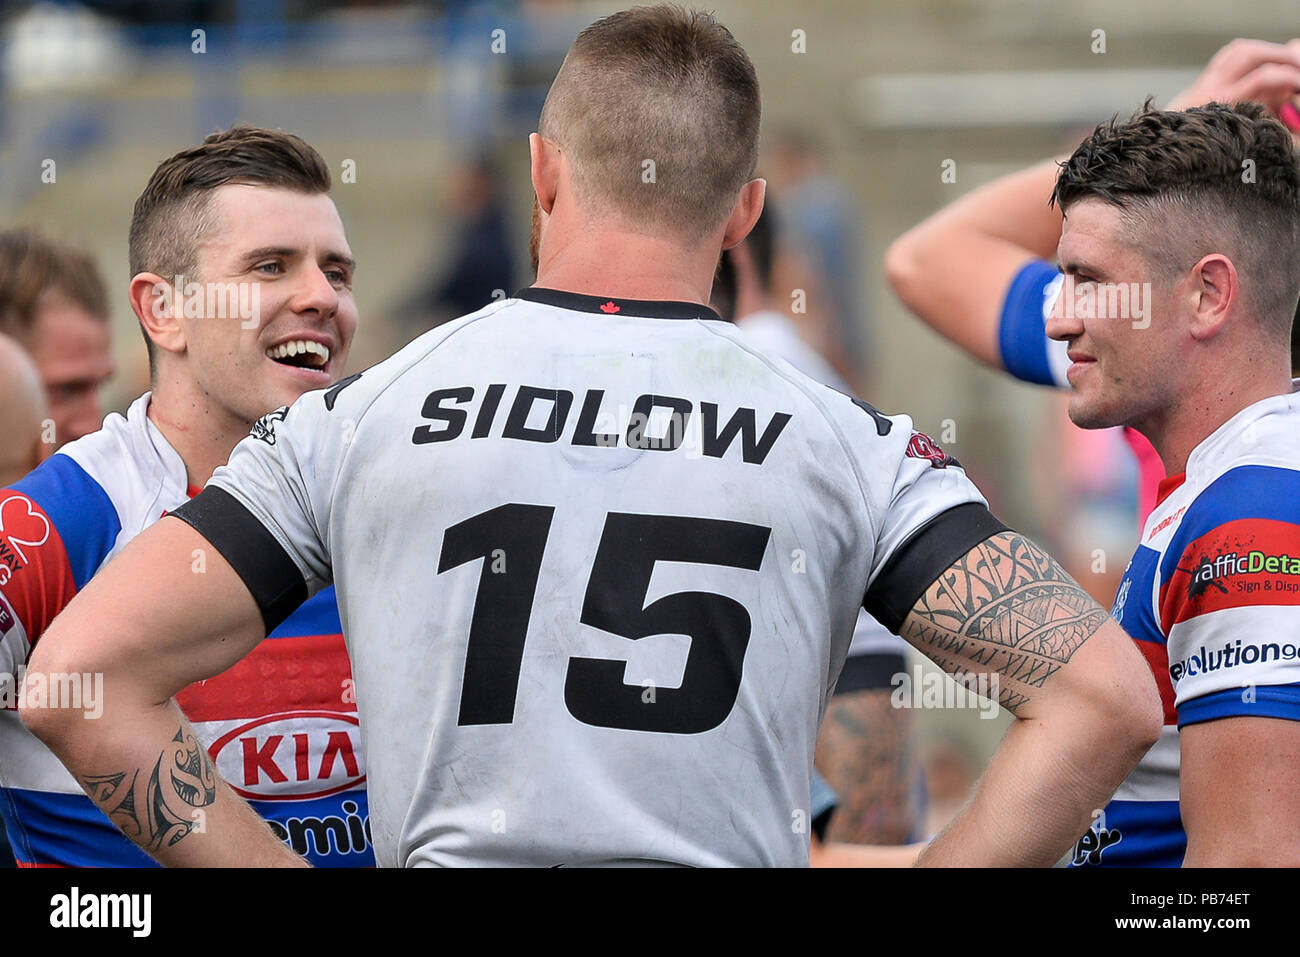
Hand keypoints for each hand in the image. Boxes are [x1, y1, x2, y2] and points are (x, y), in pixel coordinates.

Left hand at [1168, 38, 1299, 135]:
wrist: (1181, 144)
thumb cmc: (1220, 144)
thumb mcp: (1248, 133)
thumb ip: (1271, 114)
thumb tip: (1289, 96)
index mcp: (1227, 104)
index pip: (1263, 77)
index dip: (1288, 76)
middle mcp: (1214, 87)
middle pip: (1252, 55)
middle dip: (1282, 55)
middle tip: (1299, 65)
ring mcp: (1208, 79)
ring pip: (1243, 49)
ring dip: (1270, 50)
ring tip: (1288, 61)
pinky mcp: (1207, 75)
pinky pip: (1232, 52)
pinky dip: (1253, 50)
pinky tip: (1266, 58)